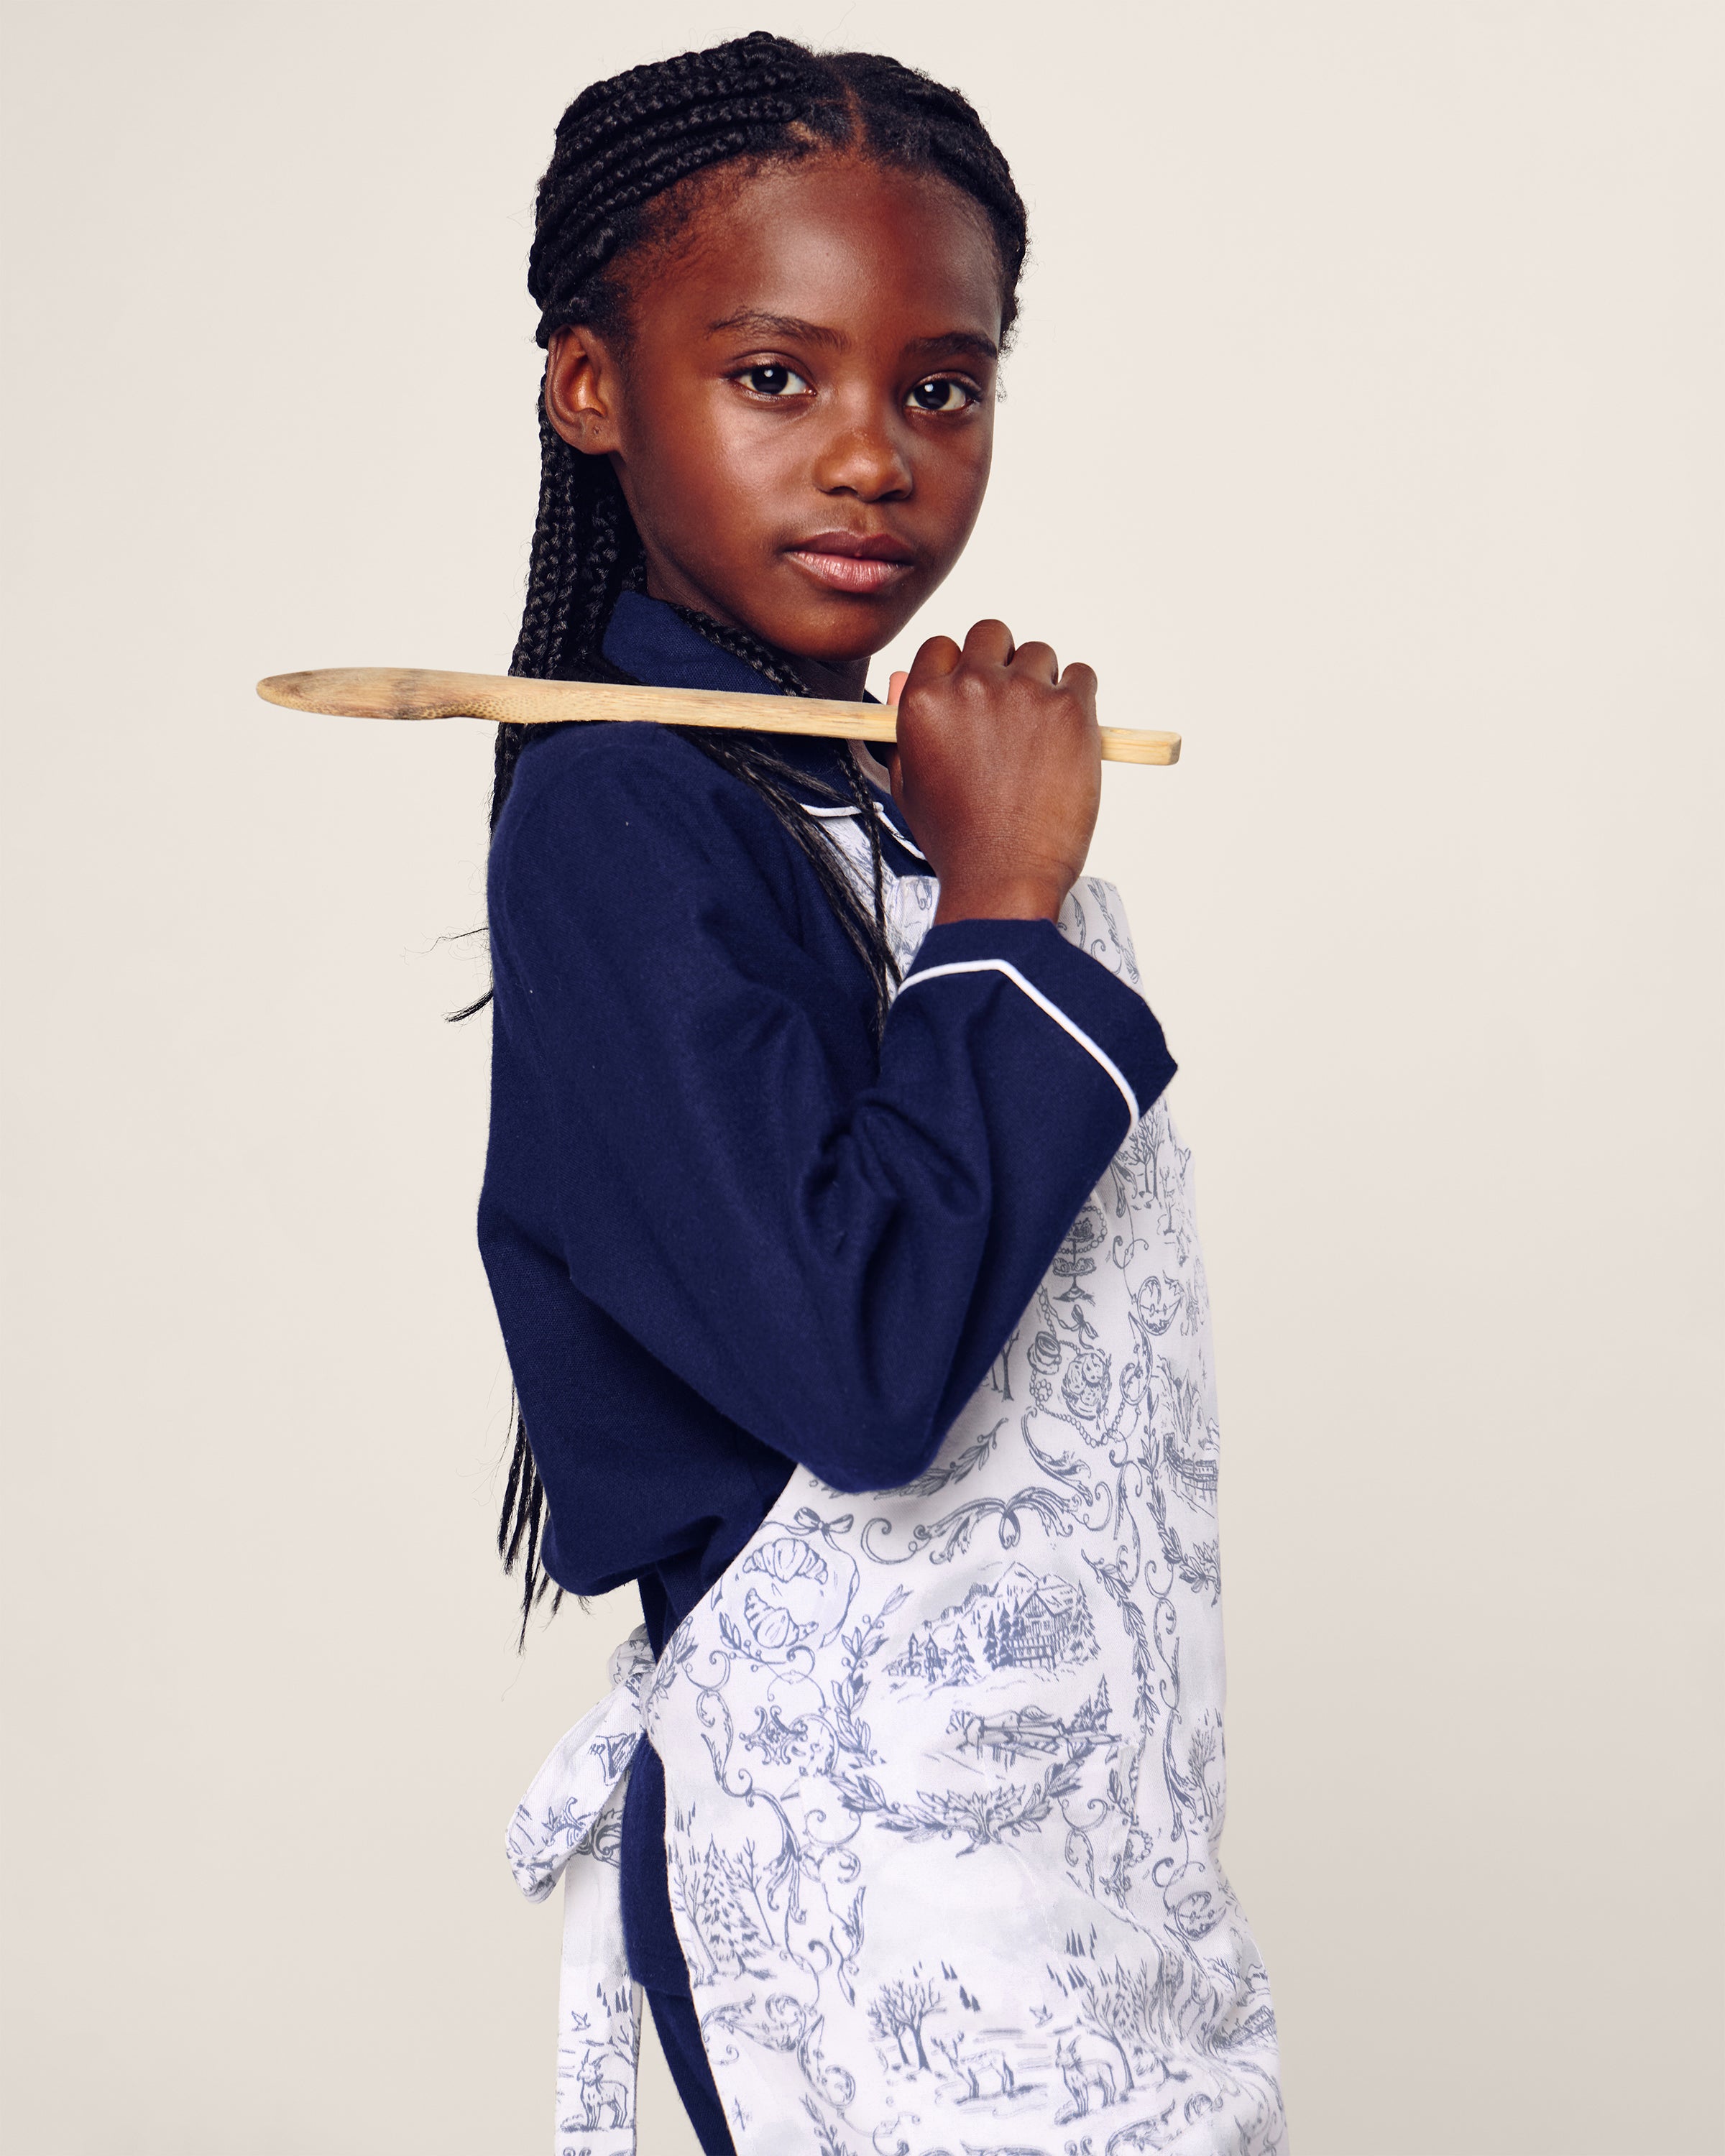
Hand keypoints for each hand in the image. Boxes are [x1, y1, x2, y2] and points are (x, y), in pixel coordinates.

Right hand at [883, 620, 1099, 924]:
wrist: (1003, 877)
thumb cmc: (957, 840)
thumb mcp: (909, 784)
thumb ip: (901, 726)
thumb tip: (902, 680)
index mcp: (925, 701)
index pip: (943, 646)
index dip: (961, 668)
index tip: (974, 695)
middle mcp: (971, 686)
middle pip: (992, 633)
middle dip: (1002, 662)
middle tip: (1012, 708)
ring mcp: (1023, 693)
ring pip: (1040, 653)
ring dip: (1042, 683)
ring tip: (1040, 734)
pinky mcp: (1069, 709)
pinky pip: (1081, 675)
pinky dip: (1078, 697)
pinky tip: (1066, 736)